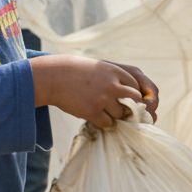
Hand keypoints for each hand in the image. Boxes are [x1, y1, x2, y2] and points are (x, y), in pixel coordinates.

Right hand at [31, 55, 159, 127]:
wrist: (55, 76)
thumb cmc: (79, 72)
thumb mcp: (101, 68)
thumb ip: (117, 79)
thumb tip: (131, 97)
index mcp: (116, 72)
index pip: (136, 87)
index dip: (133, 95)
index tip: (126, 99)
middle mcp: (112, 85)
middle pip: (135, 101)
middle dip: (130, 106)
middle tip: (121, 109)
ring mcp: (102, 99)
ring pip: (121, 113)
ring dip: (115, 115)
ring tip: (103, 110)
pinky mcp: (92, 111)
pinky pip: (107, 122)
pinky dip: (103, 122)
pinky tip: (95, 115)